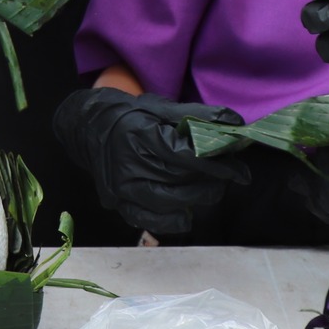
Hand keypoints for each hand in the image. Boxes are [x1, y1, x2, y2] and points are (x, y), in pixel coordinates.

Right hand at [52, 88, 250, 236]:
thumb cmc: (131, 116)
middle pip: (177, 180)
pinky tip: (188, 214)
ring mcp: (119, 187)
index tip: (238, 170)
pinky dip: (172, 221)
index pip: (183, 156)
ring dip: (197, 199)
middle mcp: (126, 162)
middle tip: (231, 176)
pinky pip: (148, 220)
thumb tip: (235, 124)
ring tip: (213, 189)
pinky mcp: (116, 203)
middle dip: (212, 181)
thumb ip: (198, 116)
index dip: (214, 165)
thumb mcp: (161, 106)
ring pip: (167, 202)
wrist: (89, 128)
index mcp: (138, 133)